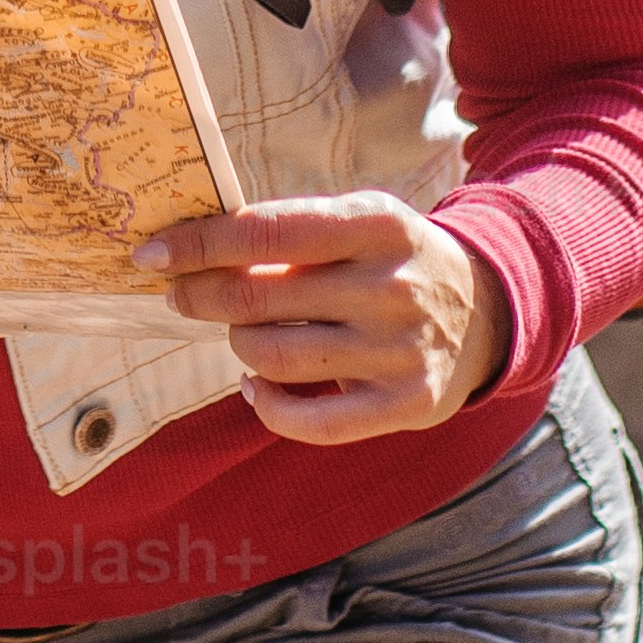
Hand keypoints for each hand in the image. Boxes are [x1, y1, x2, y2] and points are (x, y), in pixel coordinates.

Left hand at [135, 194, 501, 443]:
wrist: (489, 312)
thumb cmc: (396, 261)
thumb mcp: (361, 222)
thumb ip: (291, 231)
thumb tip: (192, 248)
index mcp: (378, 224)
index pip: (266, 233)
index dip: (200, 245)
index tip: (152, 253)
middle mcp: (392, 286)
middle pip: (259, 299)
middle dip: (202, 296)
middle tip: (182, 294)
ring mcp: (400, 350)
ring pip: (274, 357)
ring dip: (238, 345)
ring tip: (242, 334)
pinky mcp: (406, 404)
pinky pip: (310, 421)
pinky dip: (266, 404)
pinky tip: (255, 385)